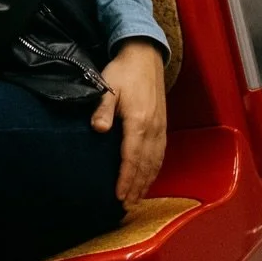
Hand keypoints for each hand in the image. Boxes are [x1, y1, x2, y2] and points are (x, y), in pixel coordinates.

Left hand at [91, 38, 166, 205]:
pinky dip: (155, 169)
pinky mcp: (163, 124)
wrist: (144, 55)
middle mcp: (153, 128)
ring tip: (137, 198)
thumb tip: (98, 129)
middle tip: (127, 205)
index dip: (126, 179)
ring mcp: (160, 127)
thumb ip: (103, 109)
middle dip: (137, 187)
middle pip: (145, 165)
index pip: (131, 158)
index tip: (119, 196)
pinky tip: (149, 177)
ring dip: (147, 181)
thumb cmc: (123, 71)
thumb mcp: (108, 86)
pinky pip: (161, 152)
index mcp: (139, 122)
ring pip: (155, 161)